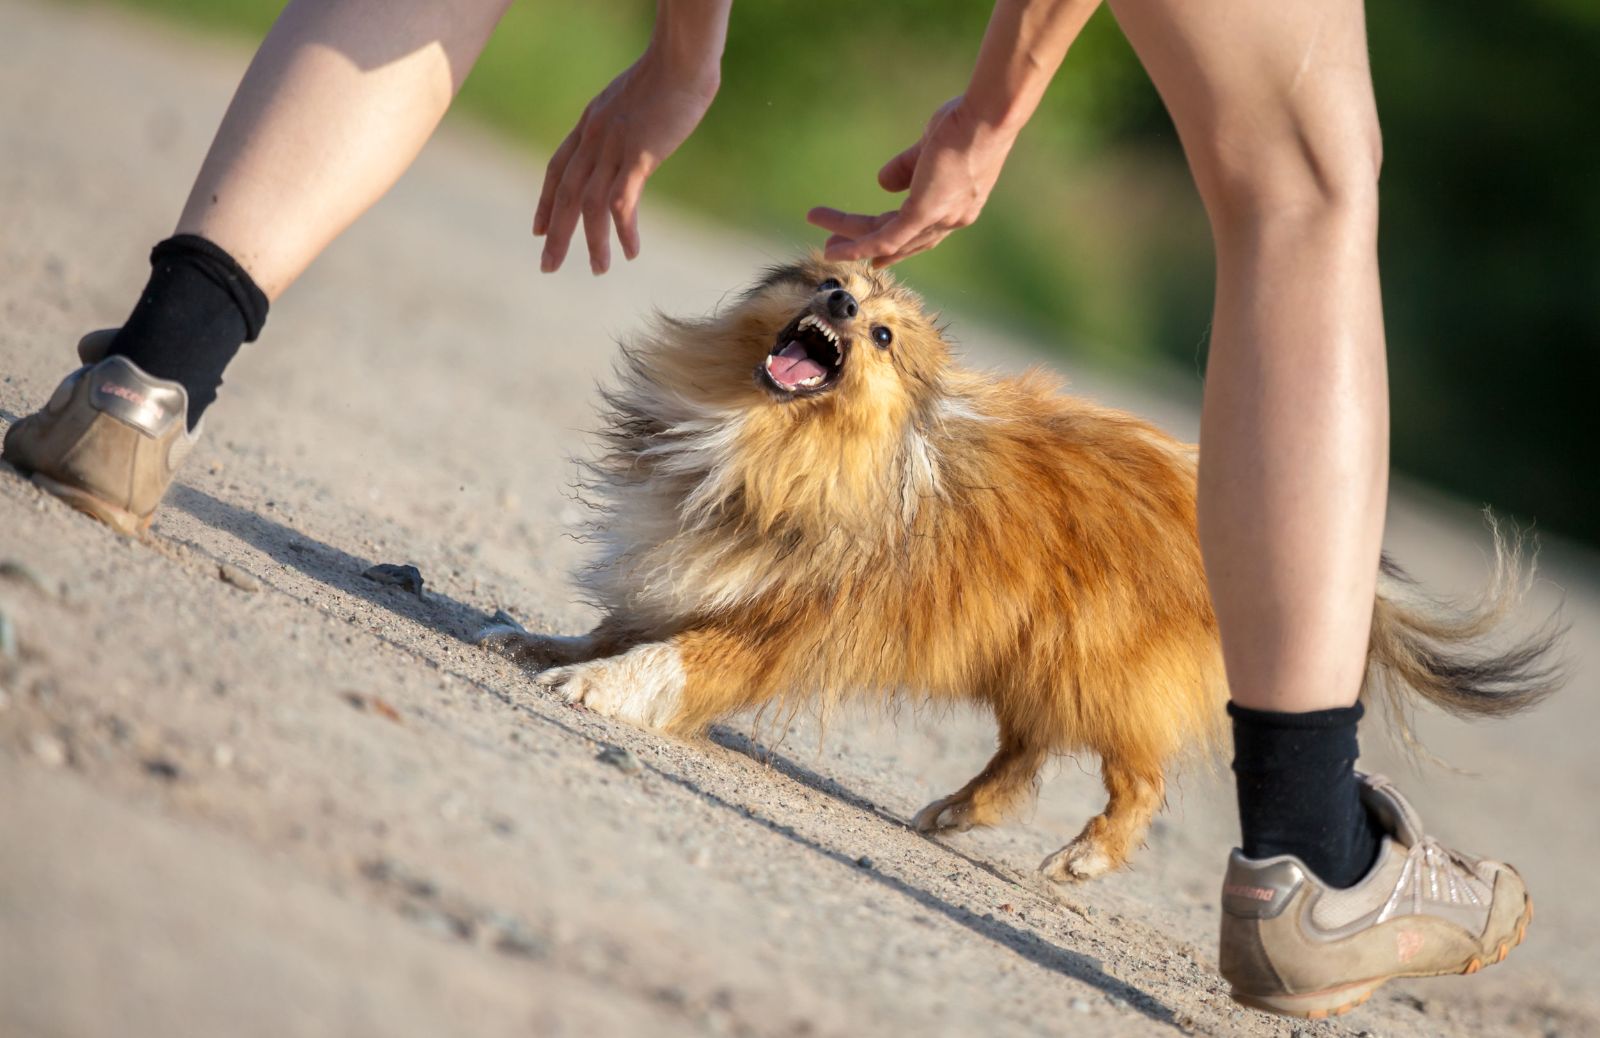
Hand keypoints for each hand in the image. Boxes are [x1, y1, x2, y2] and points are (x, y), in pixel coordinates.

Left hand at [535, 54, 717, 273]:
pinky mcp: (637, 156)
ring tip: (599, 269)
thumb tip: (627, 137)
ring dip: (593, 242)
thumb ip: (621, 123)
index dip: (545, 202)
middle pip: (564, 195)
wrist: (680, 59)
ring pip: (591, 206)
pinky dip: (624, 231)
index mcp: (589, 125)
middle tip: (547, 266)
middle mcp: (593, 138)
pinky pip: (622, 203)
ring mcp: (612, 147)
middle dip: (555, 234)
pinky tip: (631, 251)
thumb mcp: (630, 101)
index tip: (537, 229)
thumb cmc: (667, 75)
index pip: (556, 170)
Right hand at [807, 97, 1018, 266]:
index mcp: (957, 204)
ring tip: (824, 244)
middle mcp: (951, 220)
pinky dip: (858, 246)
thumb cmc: (968, 119)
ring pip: (887, 239)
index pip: (922, 234)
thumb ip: (908, 166)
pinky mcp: (925, 212)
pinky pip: (885, 237)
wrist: (988, 114)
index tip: (876, 257)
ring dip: (852, 242)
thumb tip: (882, 182)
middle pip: (901, 241)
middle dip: (867, 246)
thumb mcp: (931, 146)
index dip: (898, 246)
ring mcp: (940, 218)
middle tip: (834, 249)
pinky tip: (835, 249)